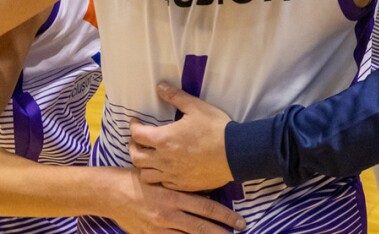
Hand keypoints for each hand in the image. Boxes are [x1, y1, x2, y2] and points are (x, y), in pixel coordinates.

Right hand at [108, 168, 244, 232]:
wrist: (111, 193)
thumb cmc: (141, 179)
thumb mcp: (165, 177)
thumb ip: (184, 186)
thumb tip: (208, 188)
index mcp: (174, 197)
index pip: (206, 208)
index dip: (225, 216)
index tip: (240, 222)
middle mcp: (168, 215)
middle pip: (200, 228)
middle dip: (221, 233)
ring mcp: (158, 229)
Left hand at [129, 82, 233, 190]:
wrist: (236, 153)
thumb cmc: (216, 129)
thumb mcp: (197, 107)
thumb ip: (176, 96)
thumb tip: (160, 86)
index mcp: (164, 139)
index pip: (137, 134)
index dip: (133, 126)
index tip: (135, 122)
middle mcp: (163, 159)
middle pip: (136, 157)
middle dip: (132, 146)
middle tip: (137, 140)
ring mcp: (172, 174)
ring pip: (145, 174)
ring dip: (143, 164)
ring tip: (148, 157)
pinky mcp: (182, 185)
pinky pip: (162, 184)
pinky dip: (158, 176)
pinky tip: (165, 169)